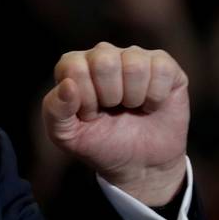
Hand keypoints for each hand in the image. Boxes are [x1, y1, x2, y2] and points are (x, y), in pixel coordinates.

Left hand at [42, 42, 189, 205]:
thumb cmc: (98, 144)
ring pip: (134, 64)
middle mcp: (102, 54)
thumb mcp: (66, 135)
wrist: (139, 165)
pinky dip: (156, 97)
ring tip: (131, 107)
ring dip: (134, 97)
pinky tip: (150, 105)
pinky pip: (162, 69)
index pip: (74, 68)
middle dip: (110, 96)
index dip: (85, 99)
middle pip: (104, 61)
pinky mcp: (163, 65)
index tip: (90, 114)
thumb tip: (67, 85)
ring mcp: (134, 57)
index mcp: (74, 66)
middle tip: (113, 110)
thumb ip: (55, 111)